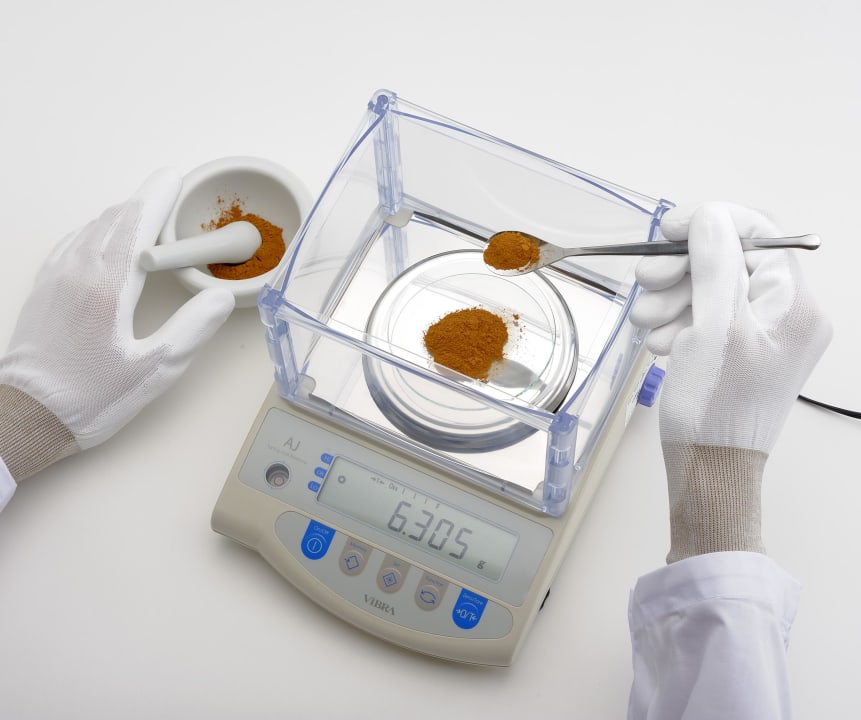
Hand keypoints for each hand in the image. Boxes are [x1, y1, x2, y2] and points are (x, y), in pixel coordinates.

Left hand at [0, 169, 234, 480]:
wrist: (28, 416)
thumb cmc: (90, 397)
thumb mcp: (154, 371)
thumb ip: (191, 329)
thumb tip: (219, 298)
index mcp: (108, 289)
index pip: (136, 226)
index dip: (158, 198)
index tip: (173, 178)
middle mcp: (77, 274)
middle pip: (113, 221)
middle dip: (143, 202)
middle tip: (168, 195)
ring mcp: (55, 280)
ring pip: (89, 230)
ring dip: (119, 217)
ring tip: (143, 215)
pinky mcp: (42, 292)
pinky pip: (70, 246)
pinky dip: (93, 233)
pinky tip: (100, 241)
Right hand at [630, 202, 831, 559]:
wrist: (709, 469)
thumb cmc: (715, 409)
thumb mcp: (714, 328)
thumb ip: (714, 265)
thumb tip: (711, 217)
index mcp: (794, 306)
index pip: (759, 235)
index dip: (711, 223)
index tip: (668, 229)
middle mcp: (785, 316)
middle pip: (730, 261)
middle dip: (682, 267)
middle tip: (645, 279)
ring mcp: (762, 335)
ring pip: (712, 289)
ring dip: (673, 296)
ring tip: (645, 319)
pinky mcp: (740, 352)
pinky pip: (708, 317)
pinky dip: (679, 320)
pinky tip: (659, 339)